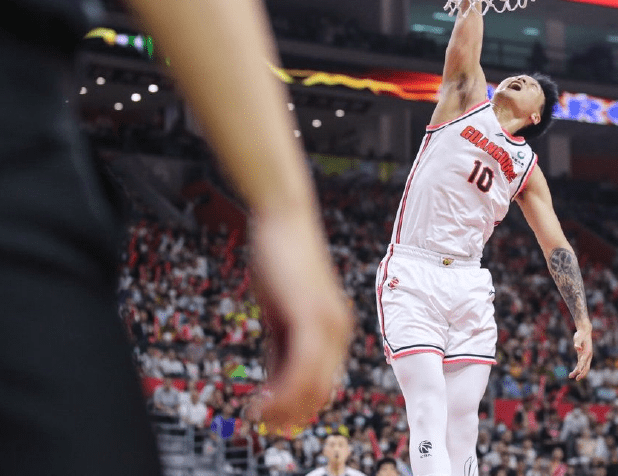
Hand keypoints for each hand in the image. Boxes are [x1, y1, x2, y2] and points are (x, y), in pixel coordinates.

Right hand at [243, 208, 352, 429]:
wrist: (284, 217)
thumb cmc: (280, 259)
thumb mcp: (281, 310)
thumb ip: (284, 342)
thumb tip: (276, 379)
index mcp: (336, 329)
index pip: (323, 383)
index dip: (299, 406)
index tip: (272, 415)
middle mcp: (339, 330)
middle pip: (320, 392)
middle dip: (291, 413)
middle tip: (260, 420)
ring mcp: (328, 324)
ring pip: (312, 387)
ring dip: (283, 408)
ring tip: (256, 415)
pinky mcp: (311, 317)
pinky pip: (302, 370)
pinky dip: (281, 393)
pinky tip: (259, 401)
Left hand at [568, 325, 592, 380]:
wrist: (584, 331)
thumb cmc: (581, 334)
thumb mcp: (578, 338)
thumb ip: (577, 343)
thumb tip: (578, 348)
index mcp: (588, 352)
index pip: (584, 362)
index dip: (580, 367)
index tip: (576, 372)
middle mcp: (588, 356)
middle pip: (586, 367)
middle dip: (581, 373)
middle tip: (576, 379)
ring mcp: (585, 356)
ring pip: (583, 367)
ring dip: (578, 372)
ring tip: (570, 376)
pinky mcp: (582, 356)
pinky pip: (580, 364)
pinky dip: (577, 369)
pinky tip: (573, 372)